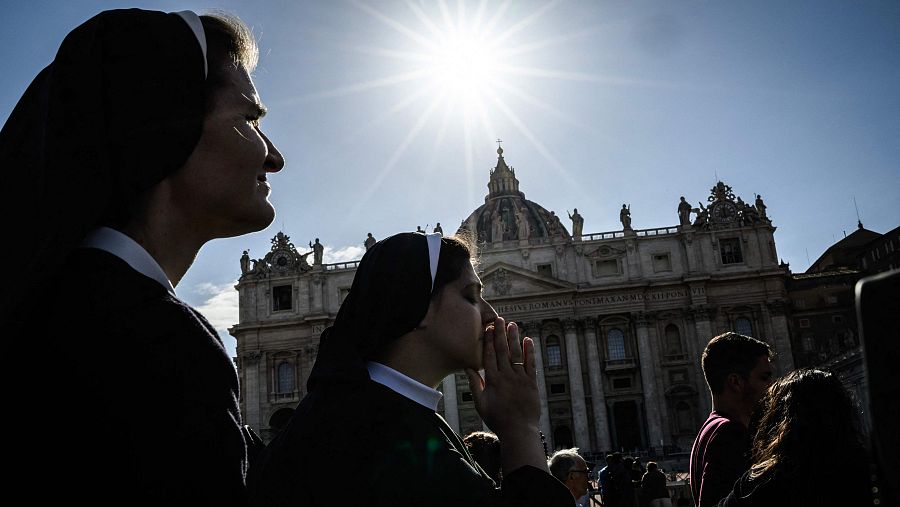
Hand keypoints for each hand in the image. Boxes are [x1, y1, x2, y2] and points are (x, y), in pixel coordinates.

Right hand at [465, 317, 539, 438]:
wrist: (519, 430)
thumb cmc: (497, 419)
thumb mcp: (480, 403)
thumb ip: (475, 384)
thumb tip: (468, 367)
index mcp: (493, 381)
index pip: (489, 356)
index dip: (488, 340)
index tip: (487, 328)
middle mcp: (507, 376)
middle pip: (502, 351)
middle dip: (500, 333)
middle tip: (499, 319)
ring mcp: (520, 378)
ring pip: (516, 354)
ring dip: (514, 338)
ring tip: (512, 324)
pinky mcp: (532, 383)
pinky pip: (530, 364)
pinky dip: (529, 351)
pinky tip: (528, 340)